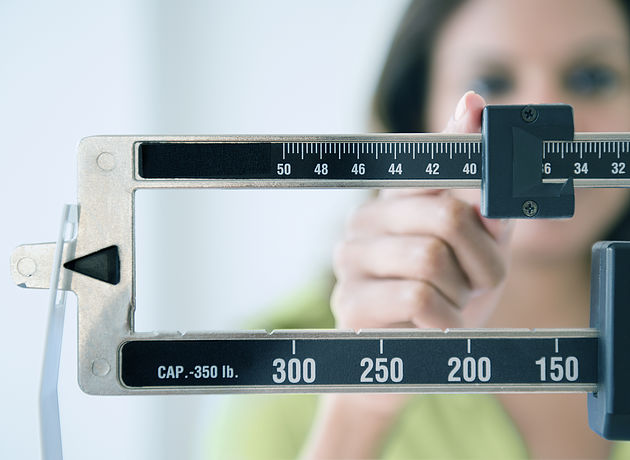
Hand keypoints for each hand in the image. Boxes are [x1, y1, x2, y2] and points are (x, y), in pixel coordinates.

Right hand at [332, 91, 511, 331]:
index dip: (473, 173)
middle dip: (481, 259)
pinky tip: (436, 325)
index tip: (495, 194)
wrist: (416, 360)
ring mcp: (349, 260)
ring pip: (432, 259)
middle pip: (446, 215)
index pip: (431, 162)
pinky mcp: (348, 304)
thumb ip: (481, 183)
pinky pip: (418, 299)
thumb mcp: (479, 241)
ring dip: (462, 292)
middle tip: (475, 282)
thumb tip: (473, 103)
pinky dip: (445, 318)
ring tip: (452, 304)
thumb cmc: (451, 293)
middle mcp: (363, 220)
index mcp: (393, 198)